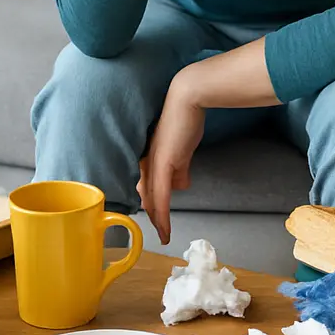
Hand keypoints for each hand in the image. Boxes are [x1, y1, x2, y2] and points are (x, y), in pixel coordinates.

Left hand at [137, 74, 204, 244]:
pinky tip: (165, 229)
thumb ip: (181, 168)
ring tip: (164, 234)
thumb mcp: (184, 148)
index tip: (157, 217)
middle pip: (146, 196)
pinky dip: (162, 216)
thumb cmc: (187, 118)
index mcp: (149, 158)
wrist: (188, 99)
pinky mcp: (162, 166)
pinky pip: (160, 198)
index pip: (147, 187)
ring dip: (159, 220)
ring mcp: (152, 165)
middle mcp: (145, 162)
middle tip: (161, 233)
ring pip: (151, 200)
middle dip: (153, 216)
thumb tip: (182, 186)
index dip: (152, 204)